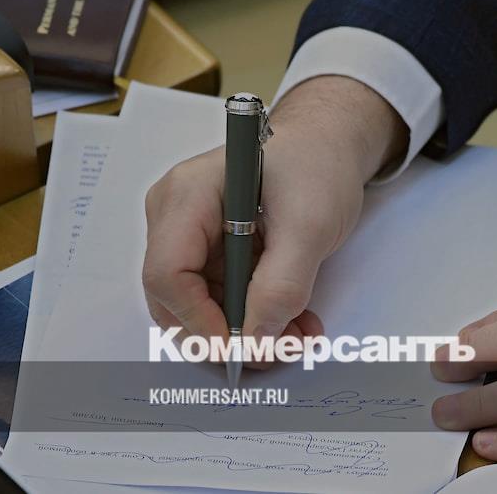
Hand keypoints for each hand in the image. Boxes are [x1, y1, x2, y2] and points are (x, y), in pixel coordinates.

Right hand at [141, 76, 407, 364]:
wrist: (329, 144)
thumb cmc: (316, 163)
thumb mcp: (310, 224)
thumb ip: (283, 284)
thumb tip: (257, 340)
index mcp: (187, 194)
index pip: (168, 272)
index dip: (198, 319)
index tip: (239, 349)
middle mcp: (176, 215)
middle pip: (174, 297)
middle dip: (225, 334)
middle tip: (277, 352)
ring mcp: (190, 234)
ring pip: (200, 305)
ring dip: (247, 331)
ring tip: (298, 336)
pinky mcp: (210, 250)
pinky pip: (220, 297)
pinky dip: (255, 316)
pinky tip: (293, 322)